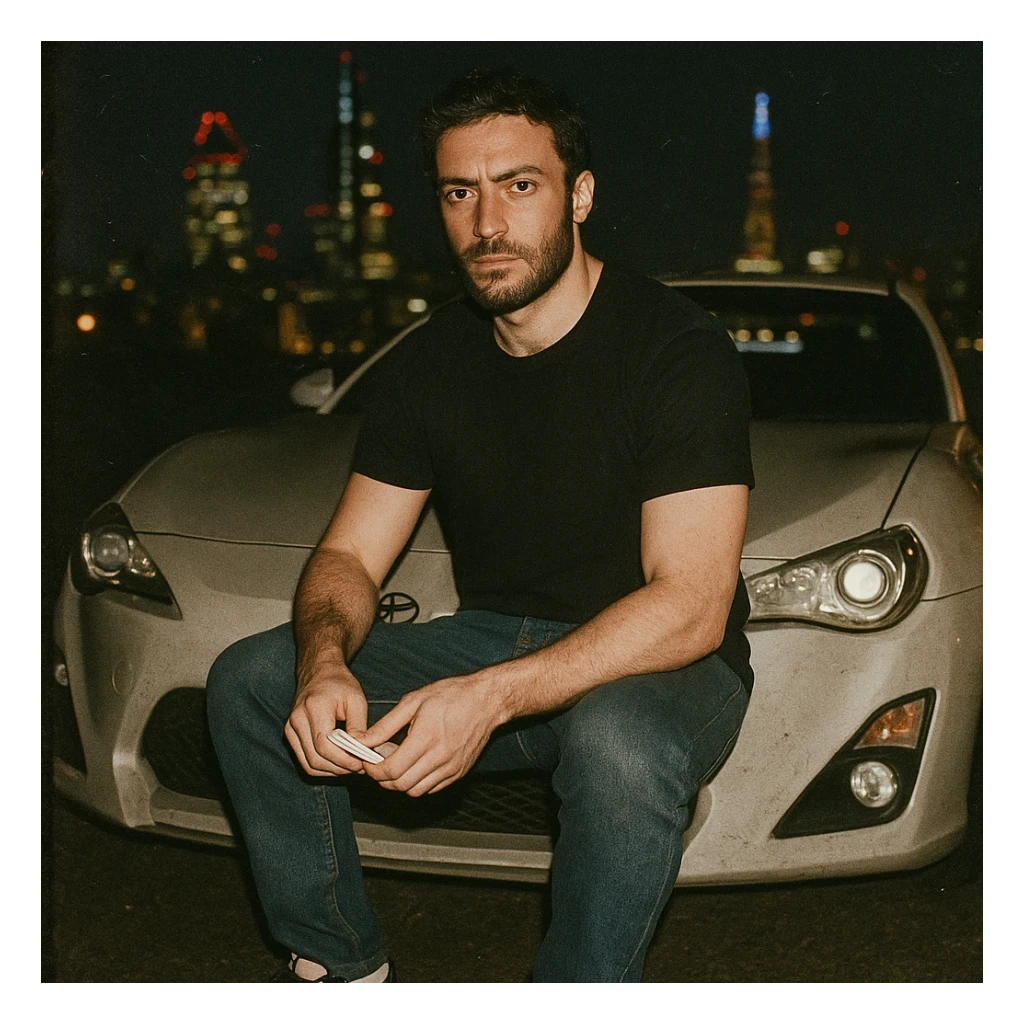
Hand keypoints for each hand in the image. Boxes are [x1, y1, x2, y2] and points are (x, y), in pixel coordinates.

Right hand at [285, 661, 369, 776]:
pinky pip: (304, 760)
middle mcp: (297, 719)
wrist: (318, 671)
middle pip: (315, 759)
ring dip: (331, 771)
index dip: (344, 760)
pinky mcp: (290, 734)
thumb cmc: (339, 683)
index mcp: (314, 708)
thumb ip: (359, 727)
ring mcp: (290, 728)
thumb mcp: (356, 700)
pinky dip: (322, 767)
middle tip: (360, 767)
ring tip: (351, 766)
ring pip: (309, 764)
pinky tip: (338, 764)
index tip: (361, 763)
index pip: (325, 746)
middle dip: (340, 768)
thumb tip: (361, 751)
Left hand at [358, 674, 504, 796]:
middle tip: (378, 765)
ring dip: (400, 784)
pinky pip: (432, 788)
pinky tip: (415, 766)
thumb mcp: (414, 701)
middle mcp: (439, 758)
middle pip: (401, 785)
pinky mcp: (459, 772)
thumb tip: (364, 740)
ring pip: (416, 791)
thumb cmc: (451, 695)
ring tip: (396, 765)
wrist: (486, 700)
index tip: (367, 762)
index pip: (391, 770)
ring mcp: (451, 768)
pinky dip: (418, 783)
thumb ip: (386, 725)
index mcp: (426, 738)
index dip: (373, 770)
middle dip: (383, 779)